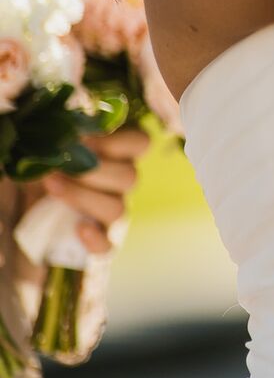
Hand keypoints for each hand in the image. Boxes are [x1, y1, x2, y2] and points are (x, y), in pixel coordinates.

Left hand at [39, 125, 148, 253]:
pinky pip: (109, 247)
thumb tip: (64, 131)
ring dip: (83, 198)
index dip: (119, 142)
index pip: (142, 143)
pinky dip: (96, 240)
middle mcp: (121, 183)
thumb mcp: (50, 146)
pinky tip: (78, 229)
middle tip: (62, 165)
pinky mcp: (98, 240)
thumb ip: (62, 137)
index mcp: (118, 154)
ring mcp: (112, 212)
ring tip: (52, 186)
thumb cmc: (44, 166)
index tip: (85, 140)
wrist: (28, 202)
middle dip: (94, 171)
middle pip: (130, 177)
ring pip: (118, 210)